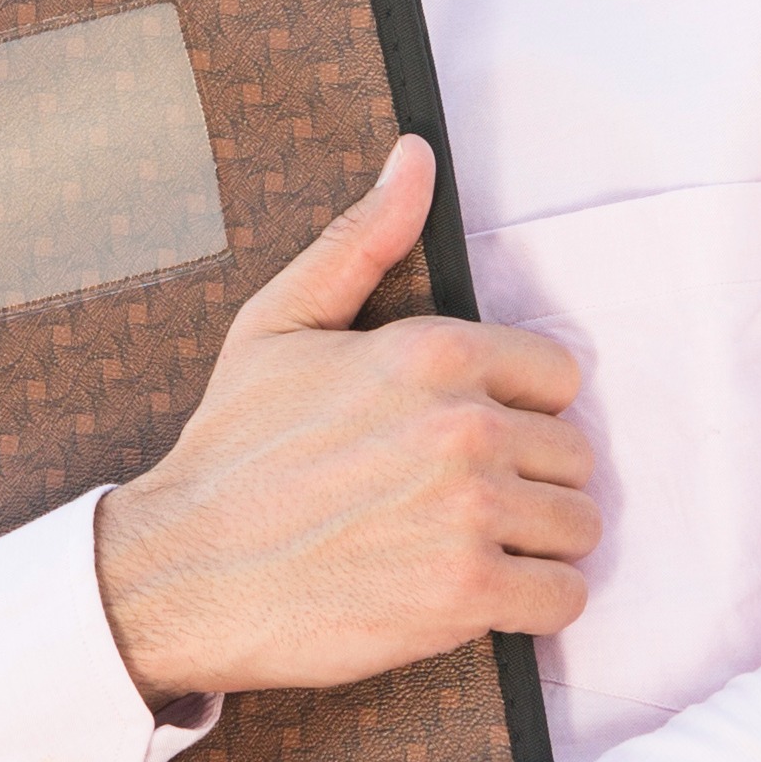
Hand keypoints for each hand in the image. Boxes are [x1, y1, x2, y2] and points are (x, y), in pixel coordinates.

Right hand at [95, 135, 593, 701]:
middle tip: (460, 504)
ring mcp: (469, 514)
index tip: (470, 440)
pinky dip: (533, 605)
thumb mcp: (280, 324)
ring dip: (536, 546)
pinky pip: (563, 598)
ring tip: (468, 548)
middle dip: (530, 482)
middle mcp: (463, 426)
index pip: (560, 377)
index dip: (519, 411)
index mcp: (432, 351)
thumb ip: (363, 240)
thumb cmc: (230, 451)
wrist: (181, 572)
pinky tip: (479, 595)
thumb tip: (416, 156)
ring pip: (579, 527)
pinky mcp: (465, 596)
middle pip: (575, 456)